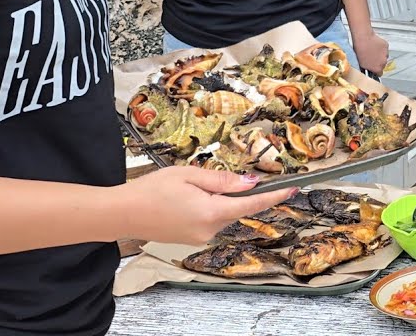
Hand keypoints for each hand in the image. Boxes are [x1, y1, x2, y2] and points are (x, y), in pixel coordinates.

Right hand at [115, 167, 297, 245]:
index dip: (274, 196)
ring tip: (185, 190)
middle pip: (235, 208)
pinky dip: (206, 208)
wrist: (122, 213)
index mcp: (212, 212)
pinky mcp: (192, 240)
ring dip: (215, 199)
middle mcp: (209, 230)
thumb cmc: (152, 190)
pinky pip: (209, 220)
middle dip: (230, 192)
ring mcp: (200, 238)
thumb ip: (223, 180)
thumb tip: (251, 183)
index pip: (251, 205)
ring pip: (221, 213)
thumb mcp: (189, 175)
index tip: (292, 189)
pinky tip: (184, 200)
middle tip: (202, 180)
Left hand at [352, 30, 388, 75]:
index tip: (373, 68)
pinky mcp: (386, 46)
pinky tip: (374, 45)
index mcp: (378, 68)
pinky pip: (384, 49)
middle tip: (371, 58)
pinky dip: (381, 48)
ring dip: (380, 55)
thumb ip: (368, 69)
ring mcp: (386, 54)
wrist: (363, 39)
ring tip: (372, 51)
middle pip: (382, 64)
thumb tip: (369, 71)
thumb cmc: (360, 51)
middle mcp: (384, 62)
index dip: (375, 70)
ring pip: (384, 56)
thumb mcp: (361, 64)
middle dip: (378, 62)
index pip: (379, 73)